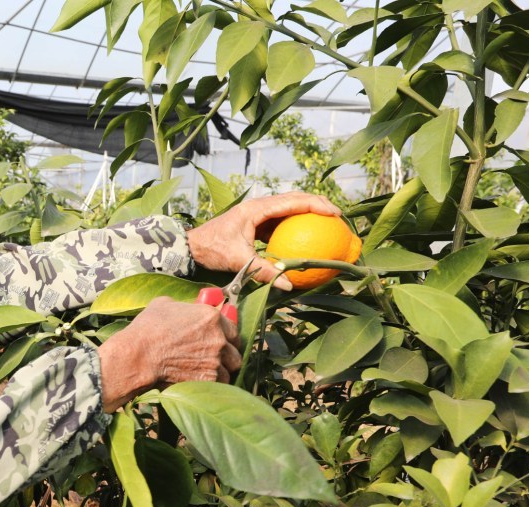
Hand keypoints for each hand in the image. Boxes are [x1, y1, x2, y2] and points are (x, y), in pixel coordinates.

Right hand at [97, 297, 240, 411]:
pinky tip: (200, 381)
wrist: (139, 356)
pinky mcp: (207, 380)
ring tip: (207, 373)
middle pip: (236, 352)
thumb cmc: (148, 329)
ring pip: (230, 371)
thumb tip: (184, 310)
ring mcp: (215, 361)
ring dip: (221, 372)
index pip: (233, 330)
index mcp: (211, 317)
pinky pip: (219, 385)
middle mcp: (218, 339)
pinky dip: (212, 385)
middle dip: (228, 356)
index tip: (222, 341)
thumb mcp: (164, 305)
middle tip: (217, 358)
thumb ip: (183, 308)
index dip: (227, 336)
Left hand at [186, 191, 341, 290]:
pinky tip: (305, 241)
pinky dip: (294, 228)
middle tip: (337, 217)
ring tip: (326, 225)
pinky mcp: (255, 224)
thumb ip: (264, 271)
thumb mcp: (238, 260)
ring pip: (288, 209)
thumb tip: (289, 285)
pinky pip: (280, 222)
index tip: (335, 214)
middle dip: (317, 204)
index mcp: (256, 209)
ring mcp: (257, 214)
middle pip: (295, 199)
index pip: (293, 201)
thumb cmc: (211, 249)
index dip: (316, 205)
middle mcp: (258, 207)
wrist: (191, 247)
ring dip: (307, 213)